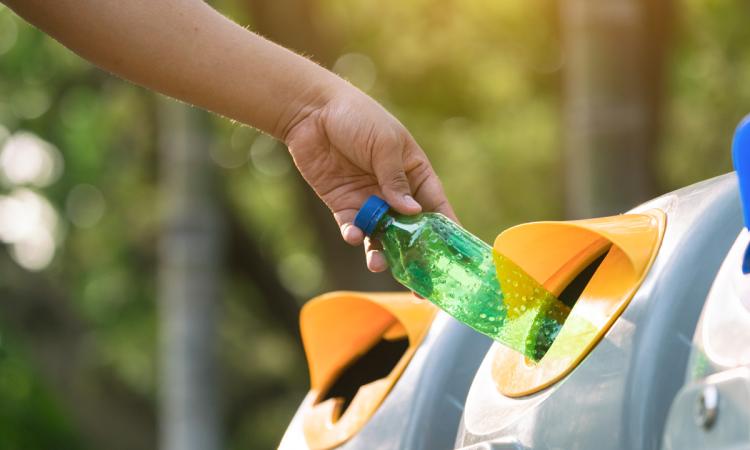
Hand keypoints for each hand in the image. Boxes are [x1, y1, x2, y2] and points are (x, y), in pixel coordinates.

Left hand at [284, 85, 455, 271]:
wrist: (312, 112)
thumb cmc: (357, 117)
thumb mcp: (385, 144)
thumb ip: (395, 180)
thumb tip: (412, 212)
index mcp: (415, 173)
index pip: (436, 207)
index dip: (447, 233)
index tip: (456, 259)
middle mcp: (395, 191)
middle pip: (410, 231)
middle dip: (415, 257)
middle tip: (420, 287)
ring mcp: (369, 200)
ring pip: (381, 236)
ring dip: (381, 253)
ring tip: (377, 264)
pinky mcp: (344, 205)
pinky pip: (354, 227)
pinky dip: (355, 235)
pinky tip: (355, 235)